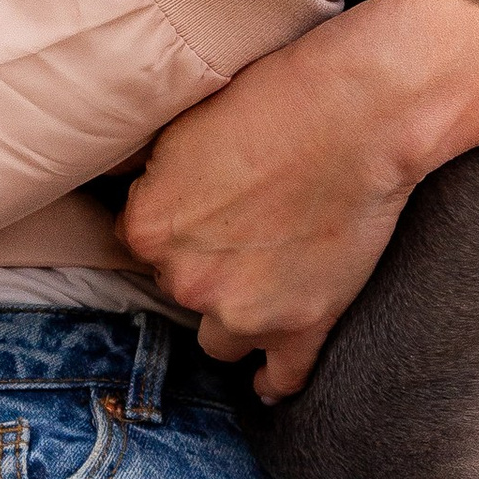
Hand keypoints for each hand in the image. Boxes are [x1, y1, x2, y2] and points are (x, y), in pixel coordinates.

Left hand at [119, 0, 478, 397]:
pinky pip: (280, 380)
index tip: (209, 213)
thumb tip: (116, 181)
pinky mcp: (303, 328)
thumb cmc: (277, 98)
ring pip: (221, 340)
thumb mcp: (183, 122)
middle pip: (183, 292)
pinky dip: (276, 381)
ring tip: (266, 287)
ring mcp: (244, 313)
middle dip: (208, 269)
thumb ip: (144, 171)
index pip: (144, 248)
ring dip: (239, 317)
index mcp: (147, 228)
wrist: (362, 111)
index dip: (180, 229)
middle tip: (249, 231)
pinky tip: (272, 380)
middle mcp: (185, 281)